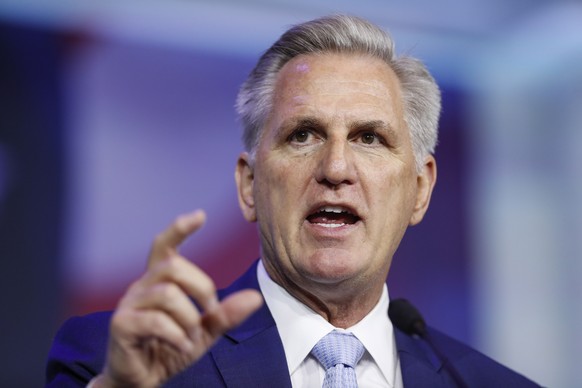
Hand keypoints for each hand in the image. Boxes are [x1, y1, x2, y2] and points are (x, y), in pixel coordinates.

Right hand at [94, 210, 262, 386]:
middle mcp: (141, 286)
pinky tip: (183, 345)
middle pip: (173, 267)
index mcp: (158, 281)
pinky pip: (155, 320)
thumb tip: (255, 297)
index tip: (200, 215)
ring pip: (167, 294)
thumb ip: (226, 314)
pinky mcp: (121, 325)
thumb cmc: (170, 348)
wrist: (141, 381)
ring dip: (189, 317)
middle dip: (201, 287)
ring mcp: (128, 304)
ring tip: (192, 336)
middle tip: (209, 311)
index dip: (179, 229)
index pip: (164, 246)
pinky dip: (177, 334)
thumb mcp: (205, 332)